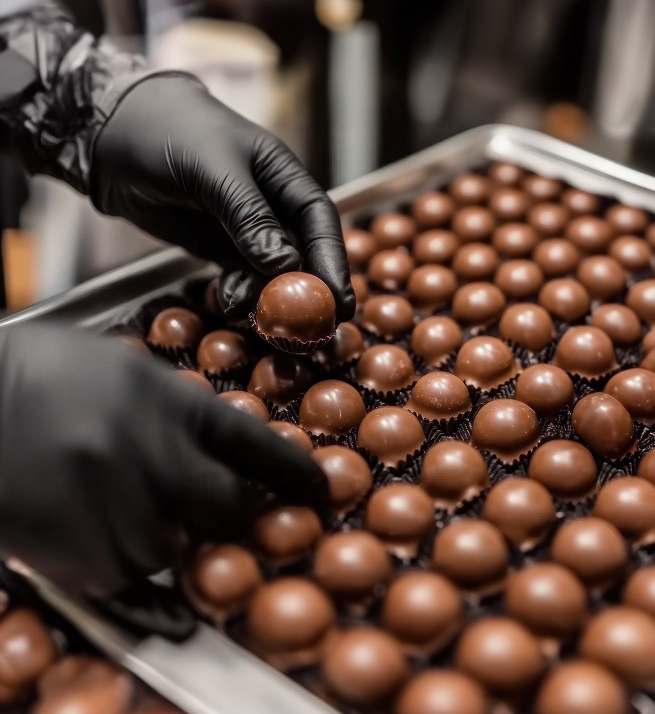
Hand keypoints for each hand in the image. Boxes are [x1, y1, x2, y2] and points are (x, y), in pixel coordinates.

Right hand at [0, 324, 327, 637]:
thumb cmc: (38, 372)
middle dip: (236, 516)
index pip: (250, 442)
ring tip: (147, 522)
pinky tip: (134, 575)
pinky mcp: (63, 542)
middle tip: (231, 515)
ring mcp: (103, 500)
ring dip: (173, 547)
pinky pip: (121, 583)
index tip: (320, 488)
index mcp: (162, 399)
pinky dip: (134, 584)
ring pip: (172, 552)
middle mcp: (142, 451)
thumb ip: (176, 406)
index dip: (291, 471)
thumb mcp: (120, 368)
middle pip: (225, 506)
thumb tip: (230, 444)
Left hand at [91, 76, 354, 321]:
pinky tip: (232, 303)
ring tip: (255, 316)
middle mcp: (271, 202)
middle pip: (302, 252)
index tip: (340, 299)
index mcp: (282, 174)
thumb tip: (286, 265)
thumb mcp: (213, 169)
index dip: (333, 260)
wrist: (109, 132)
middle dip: (307, 290)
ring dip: (267, 296)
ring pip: (270, 270)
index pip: (319, 221)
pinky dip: (241, 292)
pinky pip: (240, 275)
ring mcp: (244, 226)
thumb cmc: (168, 131)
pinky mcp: (217, 244)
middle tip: (313, 329)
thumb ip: (250, 216)